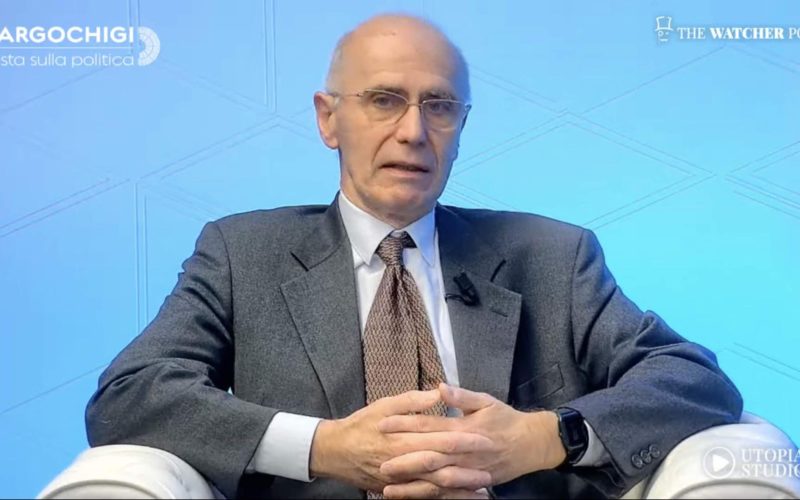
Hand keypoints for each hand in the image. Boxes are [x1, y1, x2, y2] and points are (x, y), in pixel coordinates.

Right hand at [309, 389, 493, 492]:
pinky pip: (423, 497)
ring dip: (459, 489)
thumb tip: (439, 392)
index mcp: (404, 438)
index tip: (486, 438)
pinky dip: (443, 499)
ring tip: (483, 489)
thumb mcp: (384, 405)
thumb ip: (413, 401)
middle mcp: (404, 462)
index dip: (465, 439)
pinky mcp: (396, 490)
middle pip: (442, 467)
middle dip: (468, 468)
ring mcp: (400, 480)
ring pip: (435, 487)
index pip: (441, 439)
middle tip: (491, 467)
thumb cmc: (361, 424)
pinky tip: (459, 498)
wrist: (334, 452)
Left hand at [378, 384, 566, 485]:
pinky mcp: (470, 484)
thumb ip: (462, 396)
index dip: (405, 424)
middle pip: (428, 455)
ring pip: (435, 479)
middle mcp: (464, 452)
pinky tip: (410, 496)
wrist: (531, 445)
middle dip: (402, 459)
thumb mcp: (487, 401)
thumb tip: (440, 386)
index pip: (429, 425)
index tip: (382, 424)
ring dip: (411, 482)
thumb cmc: (506, 420)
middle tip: (378, 460)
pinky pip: (446, 492)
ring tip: (387, 483)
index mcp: (464, 428)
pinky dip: (427, 495)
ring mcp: (467, 471)